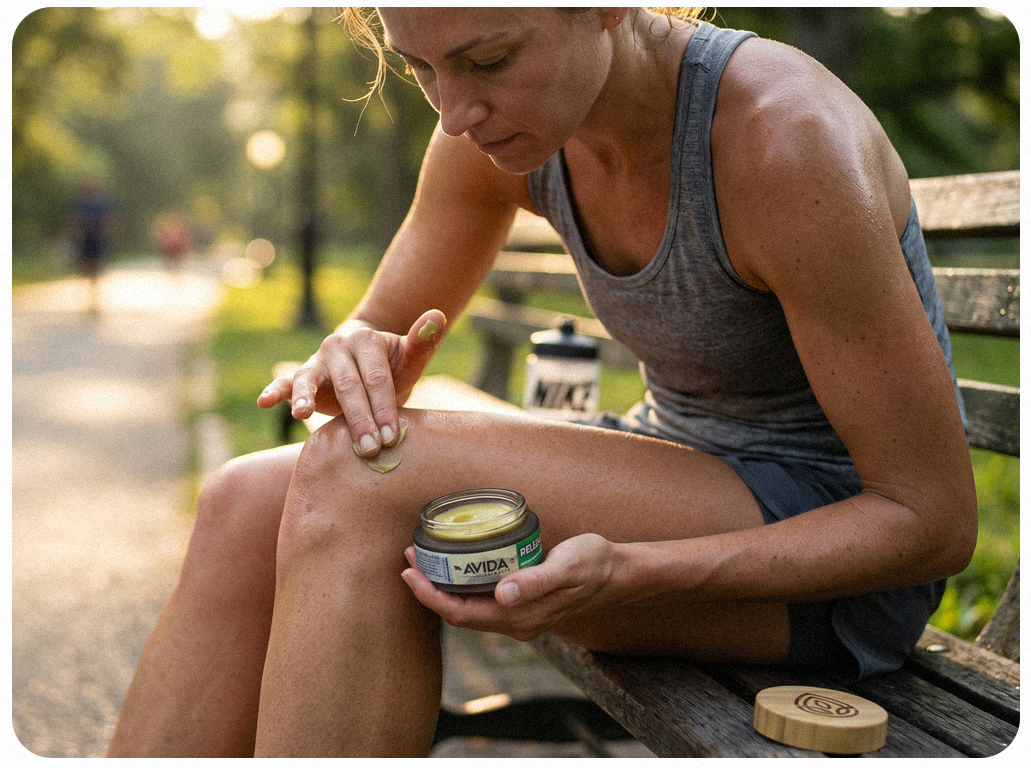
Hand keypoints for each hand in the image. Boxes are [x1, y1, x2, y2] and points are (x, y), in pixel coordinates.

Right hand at [257, 309, 445, 455]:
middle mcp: (338, 346)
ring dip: (307, 399)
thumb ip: (423, 341)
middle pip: (349, 385)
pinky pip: (285, 383)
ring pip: (311, 380)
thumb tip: (438, 315)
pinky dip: (275, 391)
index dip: (385, 407)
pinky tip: (264, 402)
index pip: (377, 378)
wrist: (366, 363)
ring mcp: (317, 360)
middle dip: (359, 418)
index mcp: (366, 340)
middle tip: (369, 448)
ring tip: (303, 414)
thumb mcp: (409, 358)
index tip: (393, 435)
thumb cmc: (393, 367)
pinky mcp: (300, 375)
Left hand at [401, 533, 620, 640]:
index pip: (461, 614)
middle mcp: (515, 623)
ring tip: (426, 557)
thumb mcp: (567, 566)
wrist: (618, 573)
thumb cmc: (593, 565)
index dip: (430, 596)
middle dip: (429, 588)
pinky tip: (458, 564)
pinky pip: (481, 601)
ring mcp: (519, 616)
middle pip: (458, 613)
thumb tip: (503, 593)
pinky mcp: (523, 604)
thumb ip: (536, 580)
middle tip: (410, 556)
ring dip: (443, 586)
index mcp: (520, 617)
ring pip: (468, 608)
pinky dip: (462, 584)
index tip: (409, 571)